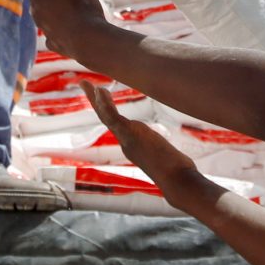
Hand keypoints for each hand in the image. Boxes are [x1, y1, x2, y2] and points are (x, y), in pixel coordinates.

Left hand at [13, 0, 110, 59]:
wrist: (90, 41)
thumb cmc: (82, 6)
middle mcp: (37, 12)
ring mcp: (45, 29)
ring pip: (42, 14)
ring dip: (47, 7)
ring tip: (57, 4)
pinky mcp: (56, 42)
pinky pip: (51, 31)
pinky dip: (54, 26)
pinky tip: (61, 28)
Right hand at [83, 80, 207, 208]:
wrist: (176, 181)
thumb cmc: (177, 173)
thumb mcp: (169, 159)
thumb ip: (167, 156)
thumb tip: (179, 159)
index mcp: (132, 145)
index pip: (116, 123)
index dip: (108, 110)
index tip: (103, 97)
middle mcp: (126, 142)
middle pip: (106, 118)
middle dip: (95, 102)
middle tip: (85, 84)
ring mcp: (126, 140)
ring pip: (106, 117)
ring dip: (96, 99)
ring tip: (88, 83)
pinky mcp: (130, 136)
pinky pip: (113, 118)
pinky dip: (105, 105)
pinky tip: (100, 91)